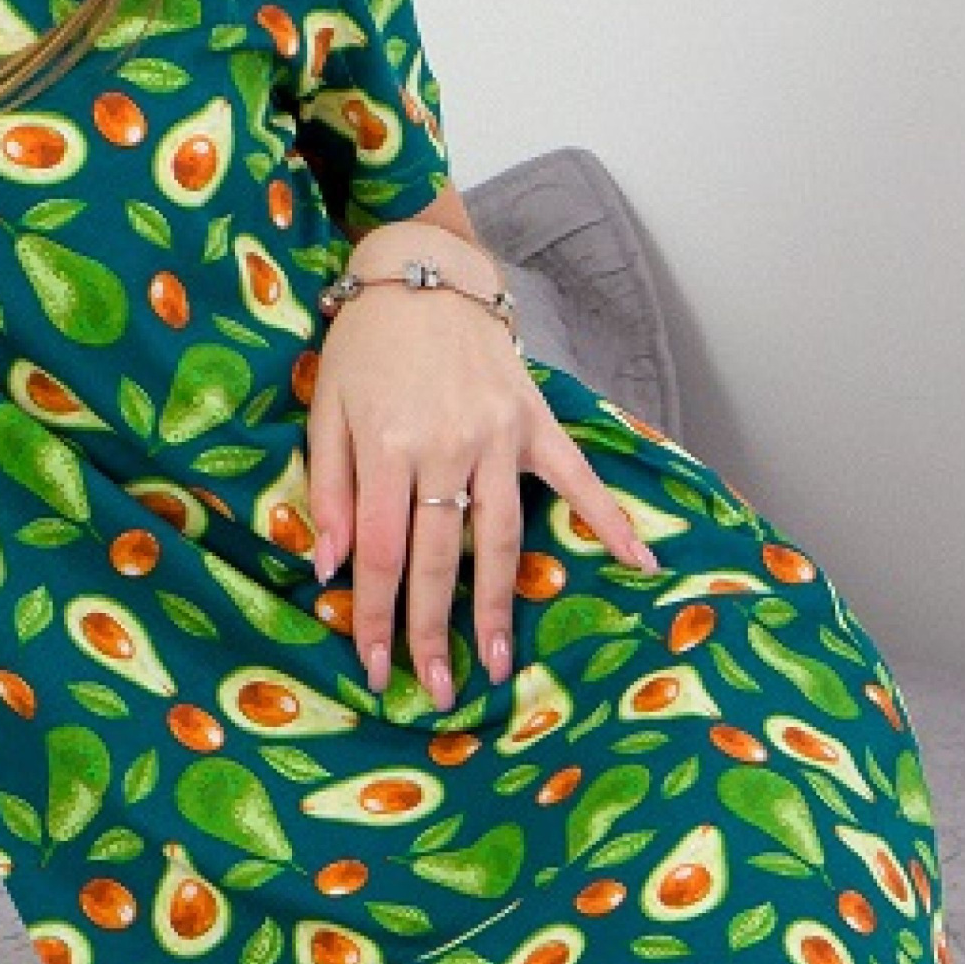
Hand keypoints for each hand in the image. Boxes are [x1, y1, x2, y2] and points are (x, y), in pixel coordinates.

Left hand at [305, 284, 660, 705]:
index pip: (381, 551)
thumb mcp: (326, 408)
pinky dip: (609, 518)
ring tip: (497, 662)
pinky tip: (638, 562)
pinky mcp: (535, 420)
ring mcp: (499, 435)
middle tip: (437, 689)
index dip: (376, 614)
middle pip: (439, 557)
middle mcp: (447, 445)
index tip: (374, 665)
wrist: (422, 273)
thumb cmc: (365, 346)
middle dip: (434, 629)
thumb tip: (329, 565)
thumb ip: (330, 487)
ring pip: (501, 536)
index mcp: (387, 445)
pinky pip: (577, 477)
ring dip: (501, 605)